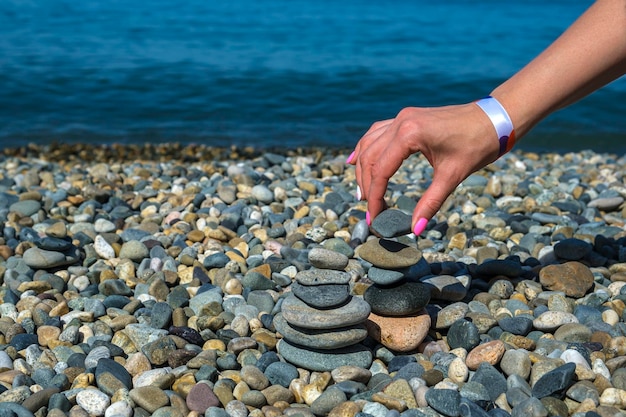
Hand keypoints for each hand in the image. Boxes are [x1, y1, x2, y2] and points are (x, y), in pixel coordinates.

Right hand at [347, 102, 501, 234]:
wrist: (495, 118)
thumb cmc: (477, 144)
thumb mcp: (453, 176)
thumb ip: (431, 202)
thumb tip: (416, 229)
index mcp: (409, 134)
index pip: (381, 170)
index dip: (374, 197)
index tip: (374, 218)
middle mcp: (400, 122)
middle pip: (370, 158)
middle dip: (367, 186)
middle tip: (370, 211)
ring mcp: (402, 117)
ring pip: (369, 144)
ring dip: (363, 169)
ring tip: (362, 193)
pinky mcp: (406, 117)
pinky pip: (377, 133)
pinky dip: (366, 148)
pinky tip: (357, 160)